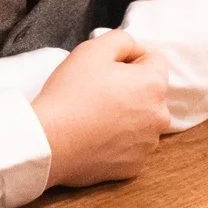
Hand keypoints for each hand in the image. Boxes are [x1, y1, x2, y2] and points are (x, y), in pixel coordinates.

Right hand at [32, 33, 170, 187]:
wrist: (48, 142)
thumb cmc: (70, 93)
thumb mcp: (93, 49)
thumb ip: (122, 40)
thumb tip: (135, 49)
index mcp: (154, 85)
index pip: (154, 61)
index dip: (128, 60)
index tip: (105, 69)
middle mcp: (159, 116)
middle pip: (149, 92)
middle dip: (130, 89)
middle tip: (97, 92)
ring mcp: (148, 145)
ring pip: (141, 120)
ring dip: (126, 116)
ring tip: (94, 116)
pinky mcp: (133, 167)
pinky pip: (130, 146)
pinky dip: (118, 141)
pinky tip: (95, 137)